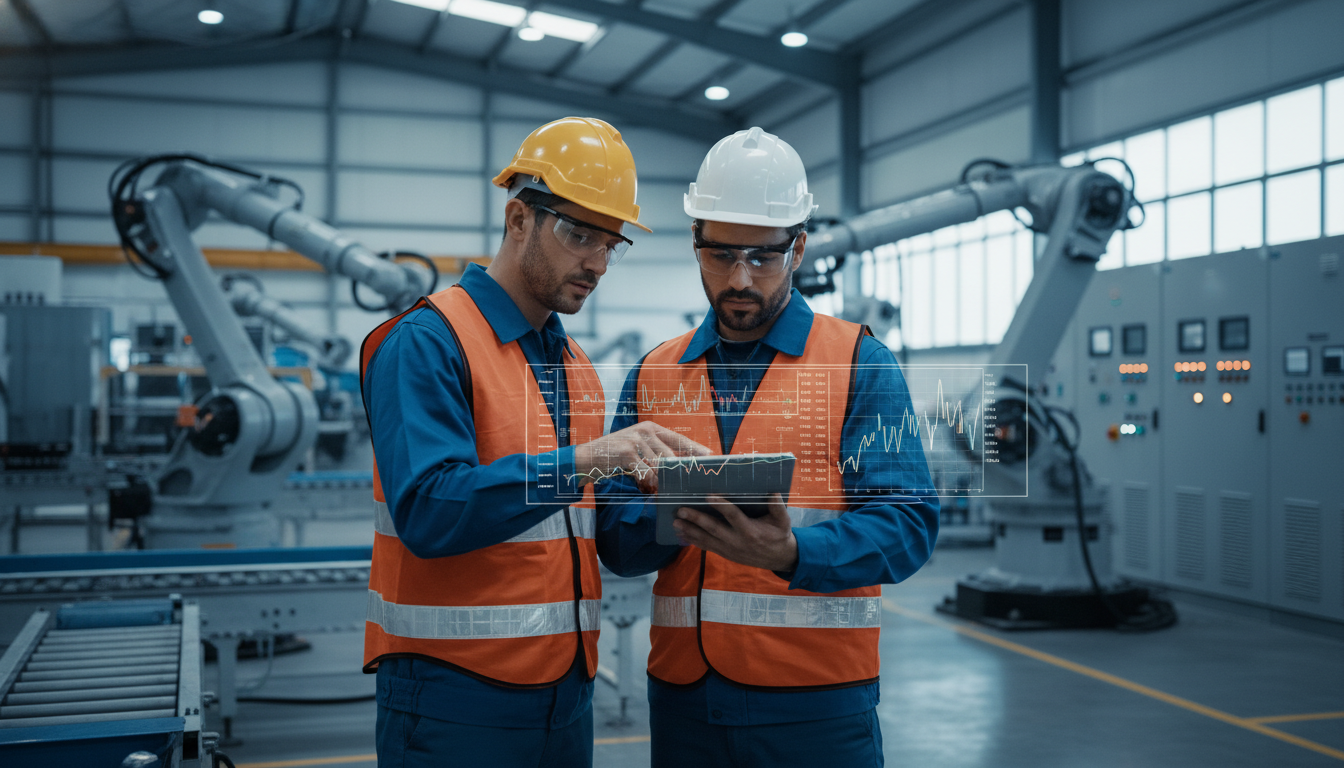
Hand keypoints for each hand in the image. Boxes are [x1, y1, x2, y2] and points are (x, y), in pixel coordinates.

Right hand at [574, 422, 711, 493]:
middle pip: (672, 454)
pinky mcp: (627, 452)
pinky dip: (648, 483)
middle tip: (692, 482)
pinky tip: (648, 489)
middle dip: (681, 470)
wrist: (588, 457)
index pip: (679, 439)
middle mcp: (646, 430)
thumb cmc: (617, 455)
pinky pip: (646, 472)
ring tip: (665, 490)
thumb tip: (683, 463)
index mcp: (651, 428)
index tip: (711, 457)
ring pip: (660, 466)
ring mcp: (636, 440)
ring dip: (662, 481)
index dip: (696, 449)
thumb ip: (659, 453)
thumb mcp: (639, 448)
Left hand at [673, 493, 797, 572]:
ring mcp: (730, 550)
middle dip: (696, 519)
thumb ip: (778, 507)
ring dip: (690, 531)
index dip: (720, 506)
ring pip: (707, 540)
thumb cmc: (780, 536)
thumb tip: (773, 492)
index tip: (708, 496)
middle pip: (714, 529)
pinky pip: (707, 547)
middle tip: (681, 511)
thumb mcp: (784, 522)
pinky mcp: (726, 554)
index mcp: (751, 531)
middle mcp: (738, 541)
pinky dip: (694, 541)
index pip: (733, 516)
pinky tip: (682, 535)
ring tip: (675, 523)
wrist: (779, 559)